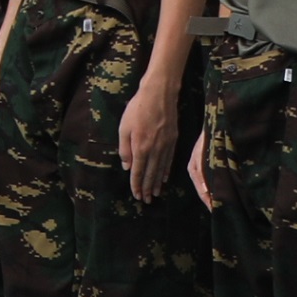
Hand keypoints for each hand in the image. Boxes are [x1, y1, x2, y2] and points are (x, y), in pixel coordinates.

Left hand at [121, 76, 185, 202]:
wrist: (159, 95)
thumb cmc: (137, 110)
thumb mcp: (123, 128)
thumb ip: (125, 149)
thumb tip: (126, 167)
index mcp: (141, 148)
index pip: (138, 172)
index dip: (136, 185)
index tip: (136, 195)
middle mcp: (155, 150)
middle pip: (151, 173)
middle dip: (147, 188)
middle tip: (147, 200)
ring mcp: (166, 146)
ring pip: (161, 169)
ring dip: (157, 182)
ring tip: (155, 193)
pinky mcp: (173, 140)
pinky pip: (169, 160)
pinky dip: (166, 170)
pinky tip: (164, 178)